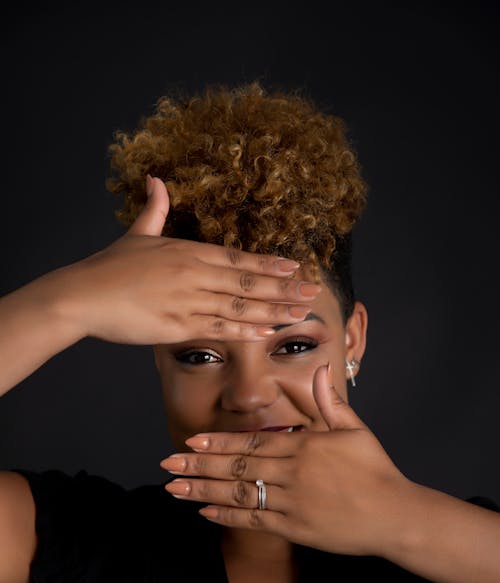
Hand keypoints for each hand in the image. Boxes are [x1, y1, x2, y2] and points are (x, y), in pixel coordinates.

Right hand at [57, 177, 319, 344]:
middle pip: (248, 282)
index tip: (295, 266)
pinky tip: (267, 331)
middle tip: (313, 291)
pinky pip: (219, 328)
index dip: (268, 263)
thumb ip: (154, 208)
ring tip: (300, 313)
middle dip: (284, 288)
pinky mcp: (178, 324)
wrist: (82, 295)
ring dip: (273, 310)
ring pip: (240, 306)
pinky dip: (246, 330)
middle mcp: (194, 274)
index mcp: (188, 251)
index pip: (238, 257)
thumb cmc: (108, 267)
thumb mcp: (136, 233)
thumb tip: (156, 179)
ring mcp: (188, 300)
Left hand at [161, 364, 410, 557]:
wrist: (395, 514)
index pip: (252, 441)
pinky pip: (255, 521)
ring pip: (239, 493)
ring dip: (204, 490)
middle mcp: (293, 473)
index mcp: (304, 446)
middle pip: (238, 466)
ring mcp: (292, 502)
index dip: (219, 441)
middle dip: (199, 464)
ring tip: (174, 488)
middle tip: (167, 463)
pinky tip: (204, 511)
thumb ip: (328, 401)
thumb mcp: (354, 429)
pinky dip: (228, 516)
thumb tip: (319, 368)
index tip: (192, 440)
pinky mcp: (296, 528)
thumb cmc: (376, 469)